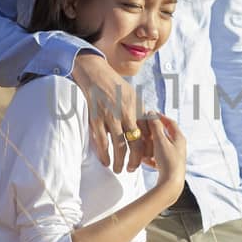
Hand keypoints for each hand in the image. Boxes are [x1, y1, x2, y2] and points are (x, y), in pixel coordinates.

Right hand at [70, 53, 142, 172]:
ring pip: (119, 146)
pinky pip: (102, 142)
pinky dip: (104, 155)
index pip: (148, 133)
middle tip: (133, 169)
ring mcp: (111, 116)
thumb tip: (144, 128)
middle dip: (135, 160)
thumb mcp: (131, 95)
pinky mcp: (96, 118)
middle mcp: (126, 113)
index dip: (148, 149)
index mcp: (137, 107)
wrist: (94, 72)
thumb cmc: (113, 84)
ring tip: (118, 169)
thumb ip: (138, 111)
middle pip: (136, 143)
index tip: (146, 158)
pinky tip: (105, 161)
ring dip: (119, 161)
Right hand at [142, 113, 186, 200]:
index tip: (151, 114)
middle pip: (164, 135)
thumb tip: (152, 114)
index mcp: (179, 138)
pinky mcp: (168, 166)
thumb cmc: (168, 161)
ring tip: (141, 145)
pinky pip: (157, 158)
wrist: (171, 183)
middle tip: (144, 129)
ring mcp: (173, 157)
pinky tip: (142, 159)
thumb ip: (155, 127)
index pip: (170, 123)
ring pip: (160, 147)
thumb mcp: (160, 141)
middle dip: (153, 133)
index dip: (160, 117)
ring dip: (150, 145)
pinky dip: (150, 157)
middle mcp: (178, 147)